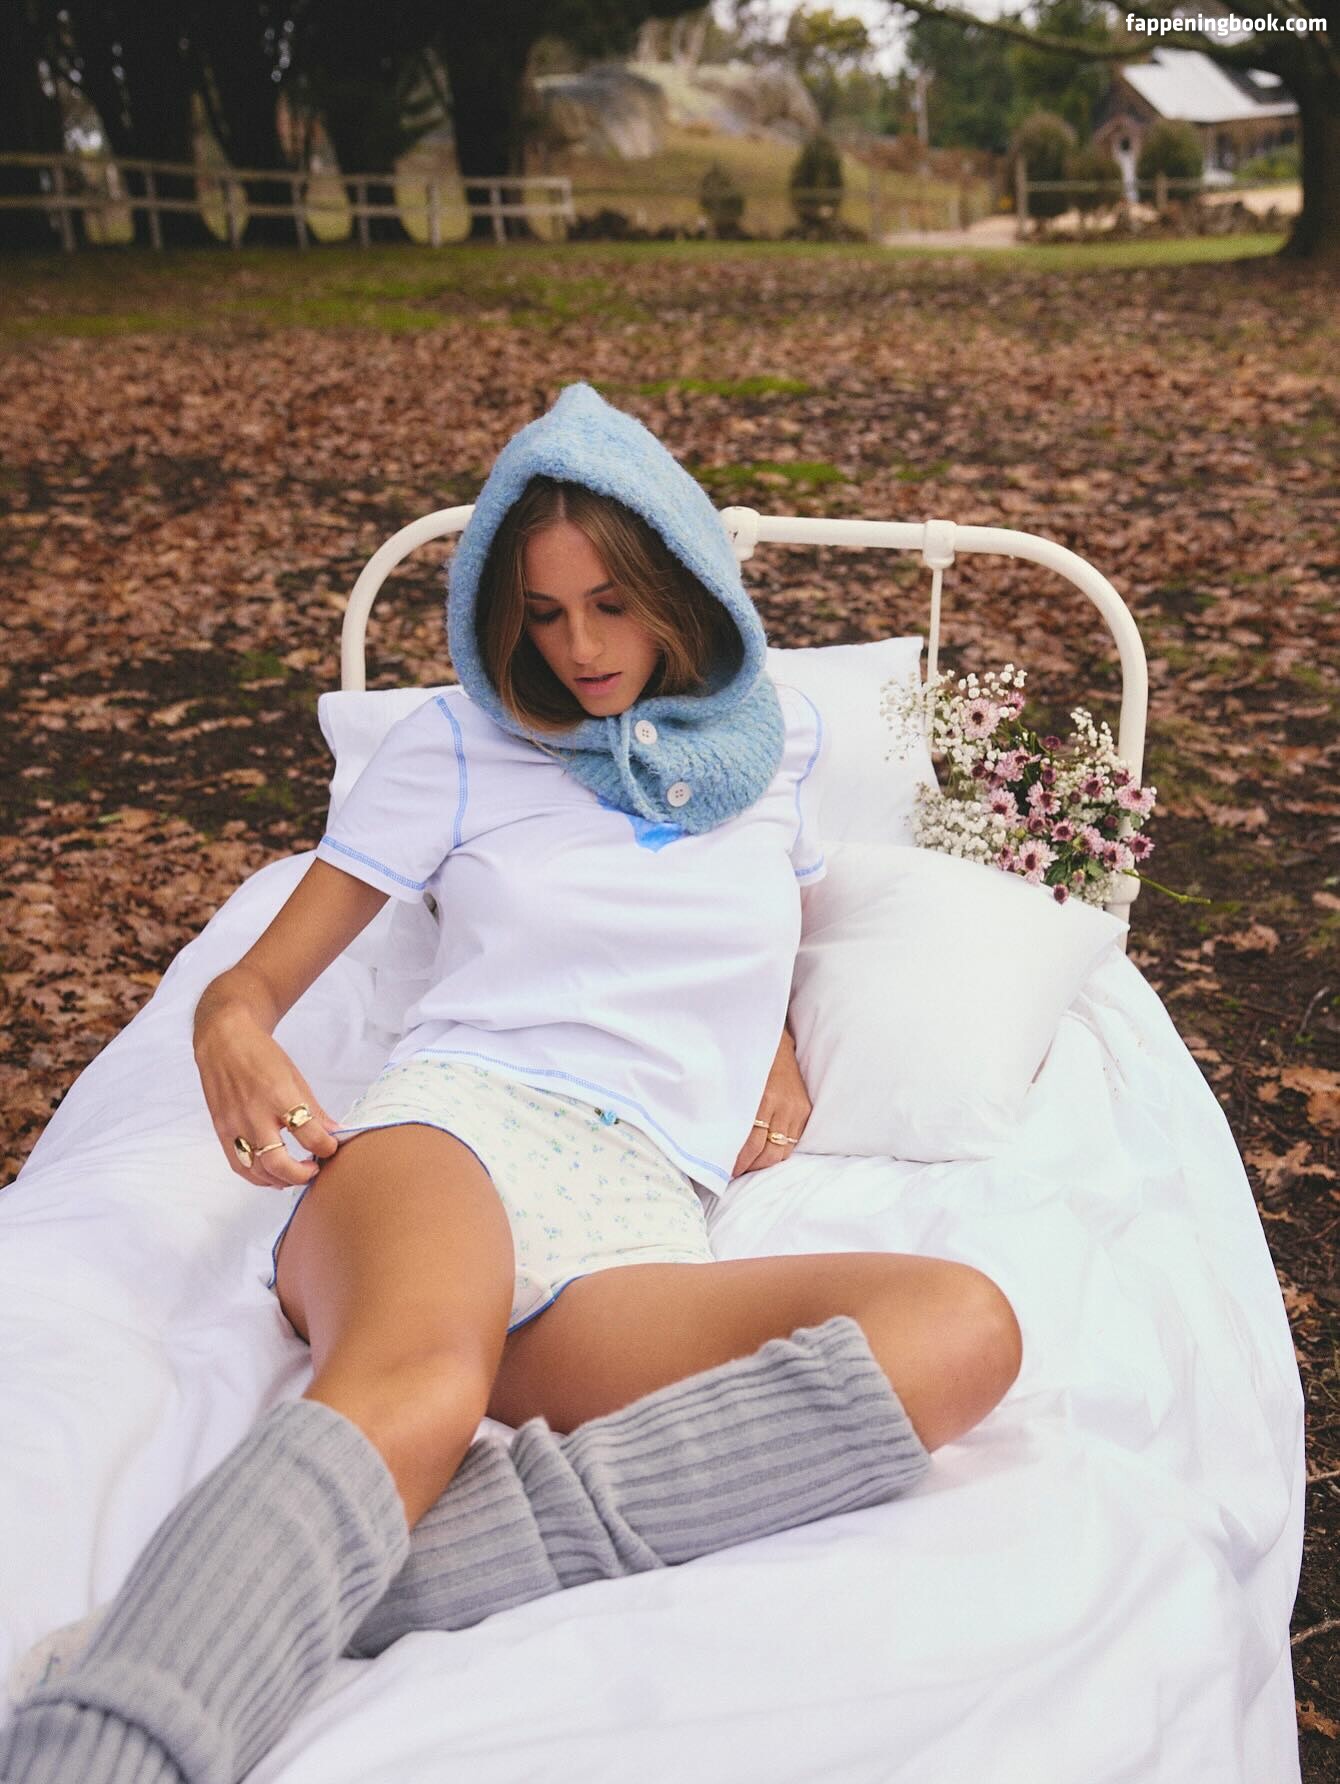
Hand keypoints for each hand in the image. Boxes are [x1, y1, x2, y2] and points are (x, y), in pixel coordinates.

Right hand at [194, 1003, 340, 1190]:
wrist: (224, 1040)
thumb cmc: (262, 1055)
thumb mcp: (295, 1077)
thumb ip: (314, 1109)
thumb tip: (334, 1134)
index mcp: (278, 1094)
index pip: (308, 1133)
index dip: (326, 1147)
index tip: (331, 1147)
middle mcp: (253, 1113)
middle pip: (278, 1162)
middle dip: (302, 1174)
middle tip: (315, 1169)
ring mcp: (234, 1125)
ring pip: (257, 1171)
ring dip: (280, 1180)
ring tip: (296, 1174)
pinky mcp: (221, 1131)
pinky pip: (238, 1166)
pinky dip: (257, 1177)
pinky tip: (272, 1175)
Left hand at [731, 1027, 811, 1177]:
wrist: (774, 1041)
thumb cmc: (747, 1060)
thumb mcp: (735, 1082)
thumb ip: (731, 1111)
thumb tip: (717, 1142)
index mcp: (763, 1099)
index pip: (751, 1144)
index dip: (738, 1162)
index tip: (724, 1170)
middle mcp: (784, 1106)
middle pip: (768, 1152)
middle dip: (750, 1167)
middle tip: (733, 1173)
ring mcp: (797, 1109)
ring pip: (782, 1151)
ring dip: (764, 1163)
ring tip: (748, 1166)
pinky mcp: (805, 1110)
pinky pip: (793, 1142)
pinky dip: (778, 1151)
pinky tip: (765, 1153)